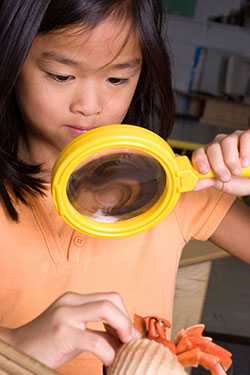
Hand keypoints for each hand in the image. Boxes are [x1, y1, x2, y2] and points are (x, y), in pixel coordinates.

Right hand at [5, 292, 137, 367]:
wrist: (17, 350)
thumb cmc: (48, 344)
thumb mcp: (74, 332)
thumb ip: (98, 332)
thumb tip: (126, 339)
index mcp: (74, 299)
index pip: (111, 297)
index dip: (125, 315)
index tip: (128, 334)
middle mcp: (71, 302)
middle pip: (112, 299)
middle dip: (127, 320)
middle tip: (129, 340)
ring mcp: (66, 315)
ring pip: (107, 309)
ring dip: (123, 328)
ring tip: (123, 347)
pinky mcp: (63, 334)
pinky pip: (95, 340)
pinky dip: (109, 352)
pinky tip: (109, 361)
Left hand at [192, 130, 249, 195]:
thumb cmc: (240, 181)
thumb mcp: (223, 184)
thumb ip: (208, 181)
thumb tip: (193, 184)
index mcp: (210, 155)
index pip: (199, 153)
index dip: (199, 161)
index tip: (204, 171)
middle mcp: (220, 144)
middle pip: (212, 148)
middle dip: (218, 165)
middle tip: (226, 177)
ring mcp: (234, 138)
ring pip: (227, 142)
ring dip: (231, 160)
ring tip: (237, 171)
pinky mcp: (247, 136)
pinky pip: (244, 138)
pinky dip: (244, 152)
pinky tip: (245, 163)